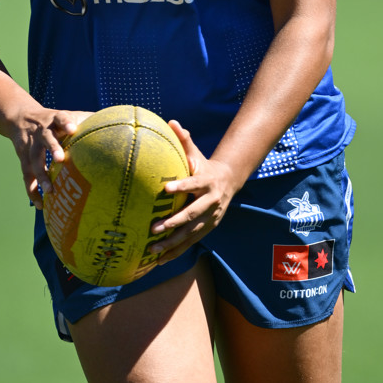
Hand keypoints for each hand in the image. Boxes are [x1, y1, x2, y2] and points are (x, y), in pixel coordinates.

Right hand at [8, 105, 91, 208]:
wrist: (21, 117)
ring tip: (50, 191)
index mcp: (55, 119)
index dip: (65, 122)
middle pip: (46, 138)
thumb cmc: (54, 121)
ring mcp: (31, 145)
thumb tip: (115, 123)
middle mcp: (42, 131)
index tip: (72, 129)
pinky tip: (40, 204)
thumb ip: (87, 118)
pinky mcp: (23, 158)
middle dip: (53, 148)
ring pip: (33, 159)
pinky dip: (32, 190)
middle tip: (61, 159)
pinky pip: (26, 175)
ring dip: (41, 175)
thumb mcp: (66, 115)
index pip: (60, 118)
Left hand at [149, 120, 236, 263]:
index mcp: (207, 182)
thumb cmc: (205, 166)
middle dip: (174, 223)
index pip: (193, 184)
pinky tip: (159, 260)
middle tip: (155, 228)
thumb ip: (184, 140)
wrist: (229, 182)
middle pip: (192, 214)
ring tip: (153, 249)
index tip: (165, 188)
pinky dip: (176, 252)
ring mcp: (210, 218)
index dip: (181, 186)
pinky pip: (191, 243)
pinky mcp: (207, 229)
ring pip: (191, 233)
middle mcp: (211, 202)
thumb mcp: (197, 153)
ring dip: (172, 243)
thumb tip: (171, 121)